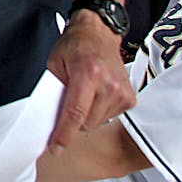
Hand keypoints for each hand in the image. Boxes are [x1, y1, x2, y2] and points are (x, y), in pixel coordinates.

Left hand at [46, 12, 134, 153]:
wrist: (98, 34)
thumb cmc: (75, 46)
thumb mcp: (54, 64)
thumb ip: (54, 92)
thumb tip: (51, 119)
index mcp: (88, 74)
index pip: (75, 113)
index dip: (64, 134)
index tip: (56, 148)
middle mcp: (109, 84)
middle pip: (86, 123)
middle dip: (74, 120)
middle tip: (70, 101)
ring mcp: (122, 92)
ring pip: (98, 123)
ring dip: (88, 115)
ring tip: (86, 93)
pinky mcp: (130, 98)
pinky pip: (110, 117)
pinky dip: (100, 111)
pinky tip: (97, 94)